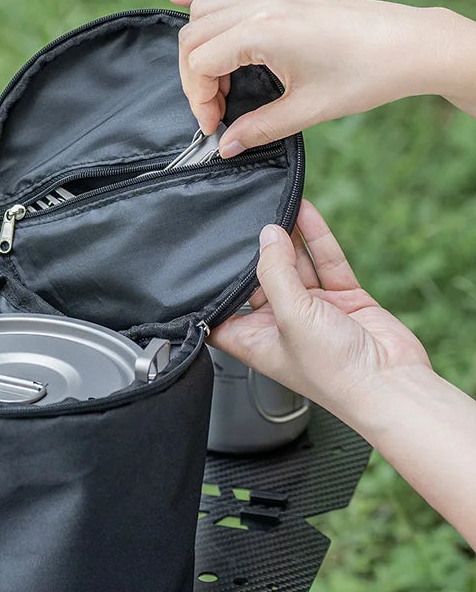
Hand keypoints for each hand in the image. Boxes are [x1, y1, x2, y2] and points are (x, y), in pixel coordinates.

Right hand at [166, 0, 475, 155]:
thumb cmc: (364, 74)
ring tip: (208, 80)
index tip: (214, 126)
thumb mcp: (306, 110)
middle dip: (193, 78)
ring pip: (204, 9)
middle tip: (214, 110)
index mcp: (263, 31)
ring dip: (196, 45)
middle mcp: (261, 5)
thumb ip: (258, 129)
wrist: (408, 44)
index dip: (198, 100)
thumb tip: (226, 146)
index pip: (200, 62)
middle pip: (194, 35)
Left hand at [210, 201, 430, 422]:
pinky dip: (316, 237)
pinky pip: (326, 262)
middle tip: (246, 221)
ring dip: (287, 239)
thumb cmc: (334, 371)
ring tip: (276, 208)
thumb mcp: (290, 316)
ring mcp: (313, 310)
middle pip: (260, 281)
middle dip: (255, 254)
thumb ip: (275, 273)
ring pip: (295, 266)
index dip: (212, 294)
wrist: (390, 383)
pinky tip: (304, 213)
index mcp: (255, 342)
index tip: (202, 266)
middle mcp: (280, 325)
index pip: (222, 317)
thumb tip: (267, 236)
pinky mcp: (343, 299)